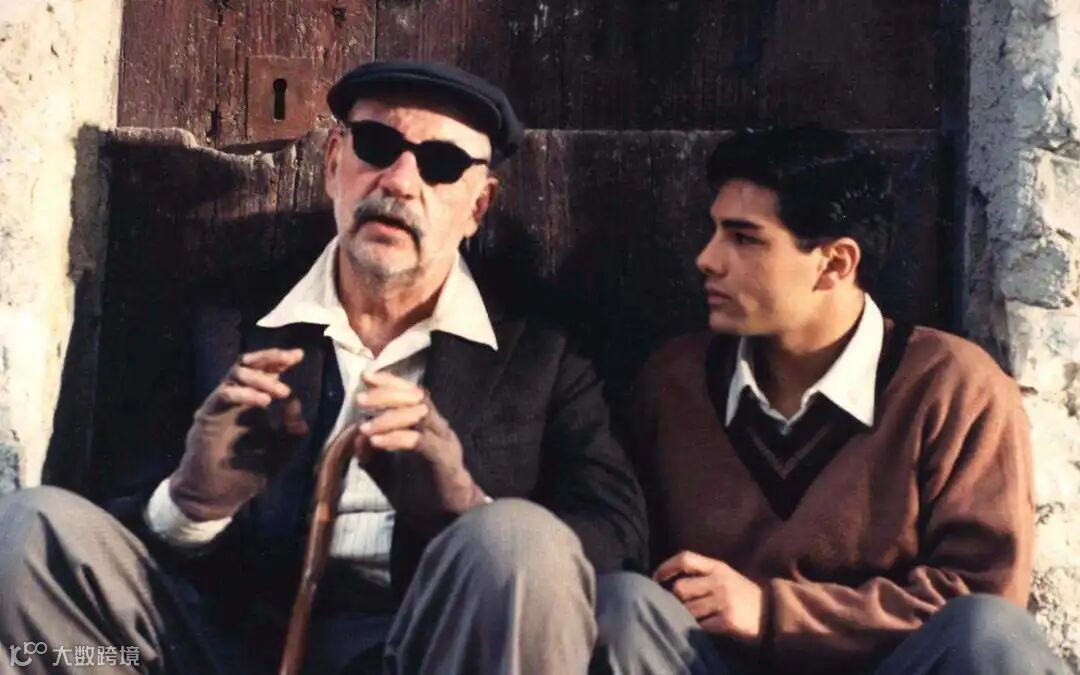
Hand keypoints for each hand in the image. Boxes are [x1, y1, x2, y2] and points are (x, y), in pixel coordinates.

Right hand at [170, 348, 309, 520]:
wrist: (218, 497)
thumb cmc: (248, 473)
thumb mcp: (281, 451)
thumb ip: (292, 428)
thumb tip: (297, 401)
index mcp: (252, 403)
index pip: (265, 373)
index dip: (280, 361)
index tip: (299, 355)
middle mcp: (235, 399)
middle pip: (248, 364)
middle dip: (270, 357)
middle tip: (290, 359)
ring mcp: (220, 405)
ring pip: (236, 374)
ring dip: (261, 378)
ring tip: (281, 391)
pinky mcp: (207, 415)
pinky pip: (224, 394)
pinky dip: (245, 393)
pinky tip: (263, 402)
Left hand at [354, 371, 485, 529]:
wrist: (448, 523)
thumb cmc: (421, 496)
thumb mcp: (387, 474)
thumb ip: (372, 455)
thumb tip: (357, 436)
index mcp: (429, 426)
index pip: (412, 393)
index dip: (390, 382)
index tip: (366, 377)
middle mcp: (439, 428)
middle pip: (416, 397)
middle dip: (386, 394)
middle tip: (360, 399)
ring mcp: (444, 442)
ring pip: (420, 414)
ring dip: (389, 416)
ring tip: (366, 426)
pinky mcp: (444, 460)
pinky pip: (420, 441)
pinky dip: (397, 437)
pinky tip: (378, 442)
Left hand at [654, 551, 764, 644]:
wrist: (772, 613)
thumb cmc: (742, 594)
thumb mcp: (725, 575)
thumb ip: (701, 574)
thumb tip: (668, 580)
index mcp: (717, 566)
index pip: (685, 558)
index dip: (666, 567)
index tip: (655, 578)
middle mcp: (720, 581)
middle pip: (680, 588)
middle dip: (676, 599)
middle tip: (679, 605)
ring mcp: (724, 600)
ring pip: (687, 609)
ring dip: (687, 615)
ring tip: (696, 616)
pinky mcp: (727, 620)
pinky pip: (700, 625)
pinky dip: (699, 628)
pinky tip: (706, 626)